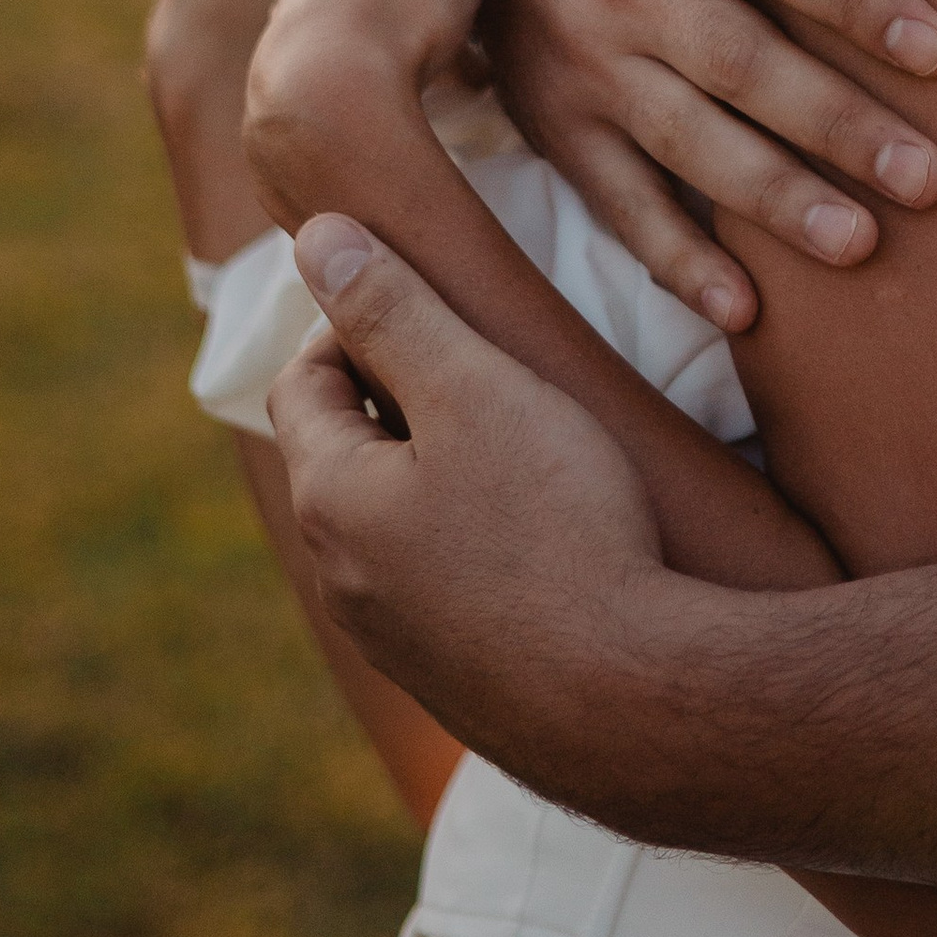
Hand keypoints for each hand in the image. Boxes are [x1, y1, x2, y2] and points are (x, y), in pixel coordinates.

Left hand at [269, 213, 688, 815]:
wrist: (633, 702)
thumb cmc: (560, 526)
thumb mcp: (477, 388)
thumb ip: (394, 310)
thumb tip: (317, 235)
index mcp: (330, 499)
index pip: (302, 383)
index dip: (356, 325)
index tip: (435, 303)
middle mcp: (342, 581)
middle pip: (344, 456)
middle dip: (400, 399)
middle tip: (487, 365)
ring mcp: (399, 644)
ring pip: (394, 528)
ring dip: (438, 476)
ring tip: (527, 446)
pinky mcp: (459, 686)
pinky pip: (443, 591)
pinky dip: (476, 545)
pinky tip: (550, 539)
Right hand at [484, 0, 936, 332]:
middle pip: (742, 63)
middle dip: (838, 124)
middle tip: (935, 180)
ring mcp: (584, 65)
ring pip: (688, 143)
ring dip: (775, 200)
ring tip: (864, 247)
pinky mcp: (557, 127)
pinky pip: (619, 203)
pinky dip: (677, 259)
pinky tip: (747, 312)